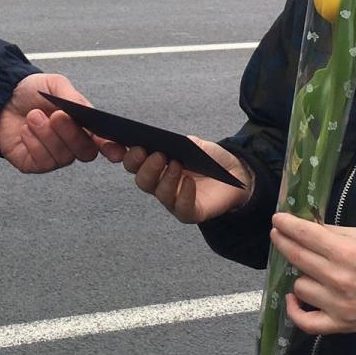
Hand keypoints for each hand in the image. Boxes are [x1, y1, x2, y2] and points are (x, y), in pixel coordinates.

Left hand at [0, 73, 124, 172]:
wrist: (1, 97)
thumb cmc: (32, 91)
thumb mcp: (55, 84)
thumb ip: (72, 97)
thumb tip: (87, 112)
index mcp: (82, 125)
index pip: (103, 142)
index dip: (111, 148)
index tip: (114, 149)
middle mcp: (71, 144)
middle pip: (85, 152)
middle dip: (71, 134)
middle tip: (57, 115)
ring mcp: (54, 156)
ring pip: (62, 157)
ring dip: (47, 134)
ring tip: (33, 116)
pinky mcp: (34, 164)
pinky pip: (42, 162)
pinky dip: (33, 143)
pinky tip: (26, 130)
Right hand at [122, 140, 252, 222]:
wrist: (236, 174)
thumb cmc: (210, 158)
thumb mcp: (194, 144)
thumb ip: (178, 142)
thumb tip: (163, 141)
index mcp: (155, 164)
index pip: (132, 160)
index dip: (120, 153)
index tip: (119, 143)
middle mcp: (160, 183)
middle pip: (141, 179)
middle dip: (145, 166)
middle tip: (157, 154)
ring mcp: (173, 199)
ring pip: (158, 193)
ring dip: (165, 178)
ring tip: (177, 164)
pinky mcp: (190, 212)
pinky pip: (181, 208)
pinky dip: (184, 194)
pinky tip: (189, 182)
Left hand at [270, 212, 355, 333]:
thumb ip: (330, 232)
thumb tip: (303, 225)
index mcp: (345, 252)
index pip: (304, 234)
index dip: (286, 224)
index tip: (277, 219)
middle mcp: (338, 278)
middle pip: (296, 256)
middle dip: (282, 241)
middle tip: (277, 234)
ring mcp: (338, 304)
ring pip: (299, 286)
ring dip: (301, 275)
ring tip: (308, 270)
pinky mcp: (341, 324)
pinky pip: (306, 322)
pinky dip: (295, 311)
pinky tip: (293, 298)